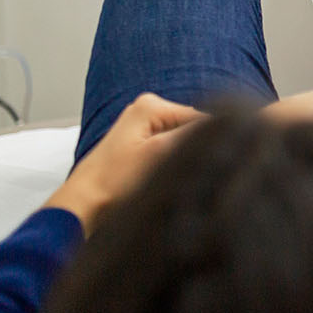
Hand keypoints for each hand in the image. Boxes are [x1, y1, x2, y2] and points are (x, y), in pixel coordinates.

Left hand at [45, 93, 201, 232]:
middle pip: (193, 128)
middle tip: (178, 173)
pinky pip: (170, 149)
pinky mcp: (140, 143)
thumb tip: (229, 121)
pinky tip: (159, 177)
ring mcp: (142, 126)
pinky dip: (171, 163)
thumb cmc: (113, 185)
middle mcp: (146, 109)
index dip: (208, 142)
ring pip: (183, 140)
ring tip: (164, 175)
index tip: (200, 164)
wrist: (82, 207)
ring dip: (182, 158)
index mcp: (151, 105)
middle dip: (192, 150)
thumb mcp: (161, 155)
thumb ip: (195, 133)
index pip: (203, 117)